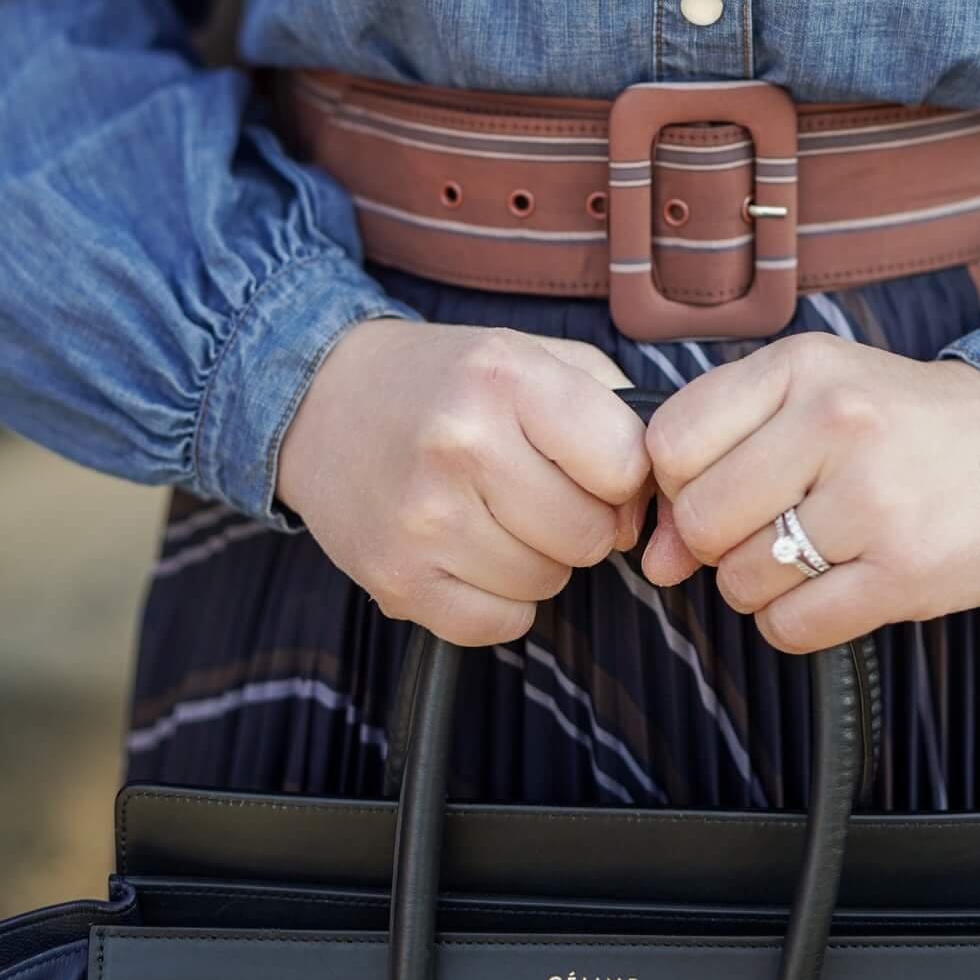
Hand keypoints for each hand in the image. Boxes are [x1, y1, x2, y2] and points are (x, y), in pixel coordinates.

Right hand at [276, 320, 650, 644]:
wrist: (323, 402)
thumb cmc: (444, 380)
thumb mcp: (529, 354)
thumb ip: (611, 407)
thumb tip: (655, 496)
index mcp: (504, 378)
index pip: (624, 463)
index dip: (625, 476)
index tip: (599, 468)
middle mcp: (462, 445)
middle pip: (590, 534)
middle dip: (583, 521)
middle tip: (541, 491)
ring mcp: (424, 519)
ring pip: (548, 583)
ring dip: (539, 558)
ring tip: (496, 512)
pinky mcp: (397, 581)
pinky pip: (499, 625)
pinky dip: (500, 599)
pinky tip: (472, 550)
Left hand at [639, 333, 979, 651]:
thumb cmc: (897, 421)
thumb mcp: (811, 393)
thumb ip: (721, 451)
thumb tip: (656, 556)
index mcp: (802, 366)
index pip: (672, 442)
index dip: (674, 483)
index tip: (707, 490)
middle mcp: (836, 422)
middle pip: (702, 519)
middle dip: (714, 542)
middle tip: (759, 529)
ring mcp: (874, 499)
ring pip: (743, 579)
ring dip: (758, 583)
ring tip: (807, 552)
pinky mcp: (906, 572)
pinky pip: (793, 626)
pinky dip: (791, 621)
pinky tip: (829, 588)